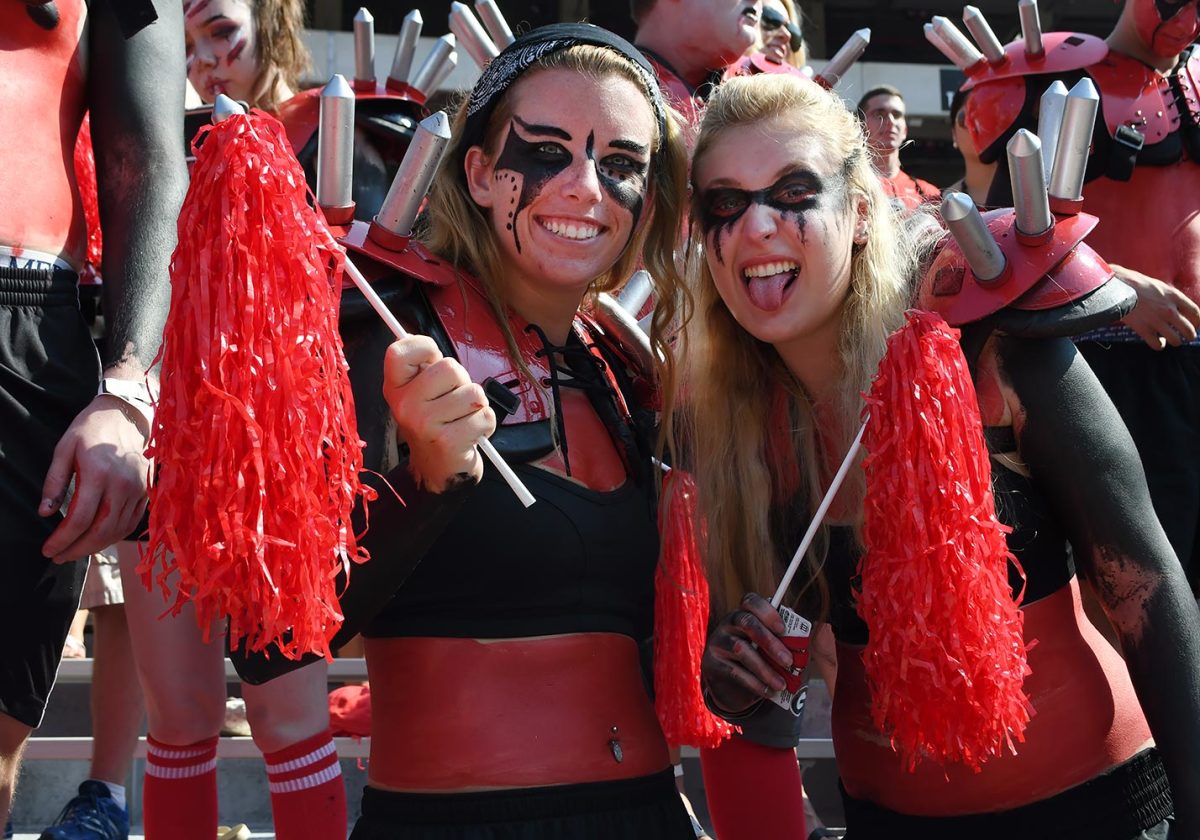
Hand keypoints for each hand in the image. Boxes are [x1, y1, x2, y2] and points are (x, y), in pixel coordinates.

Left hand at [40, 396, 149, 562]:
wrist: (125, 415)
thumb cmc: (90, 430)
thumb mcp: (64, 449)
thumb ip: (54, 482)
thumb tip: (44, 512)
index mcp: (98, 473)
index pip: (80, 519)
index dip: (62, 540)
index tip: (48, 549)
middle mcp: (122, 485)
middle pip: (101, 531)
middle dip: (77, 549)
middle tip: (59, 557)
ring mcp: (138, 489)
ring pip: (117, 530)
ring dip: (95, 546)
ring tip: (75, 550)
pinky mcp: (146, 491)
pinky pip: (131, 522)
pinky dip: (114, 536)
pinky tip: (98, 539)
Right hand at [383, 335, 495, 492]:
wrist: (437, 471)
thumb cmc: (437, 424)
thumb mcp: (421, 394)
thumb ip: (425, 368)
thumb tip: (429, 345)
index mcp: (395, 388)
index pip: (400, 350)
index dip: (425, 348)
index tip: (432, 364)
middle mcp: (404, 405)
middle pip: (450, 367)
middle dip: (463, 383)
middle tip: (453, 403)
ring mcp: (424, 424)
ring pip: (473, 392)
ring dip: (477, 406)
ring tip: (462, 419)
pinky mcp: (447, 442)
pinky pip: (485, 416)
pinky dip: (486, 424)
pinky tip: (470, 434)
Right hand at [701, 592, 793, 713]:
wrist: (732, 688)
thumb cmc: (757, 661)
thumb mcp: (768, 648)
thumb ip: (782, 639)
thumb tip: (800, 635)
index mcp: (743, 614)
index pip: (750, 601)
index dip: (767, 612)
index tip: (783, 629)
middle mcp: (727, 624)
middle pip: (746, 622)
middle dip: (770, 642)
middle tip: (789, 661)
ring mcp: (717, 642)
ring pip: (741, 649)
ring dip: (765, 669)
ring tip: (781, 684)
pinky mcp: (712, 663)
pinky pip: (735, 671)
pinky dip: (755, 683)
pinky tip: (769, 691)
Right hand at [1113, 264, 1199, 349]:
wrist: (1115, 286)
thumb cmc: (1134, 283)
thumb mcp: (1158, 285)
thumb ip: (1169, 297)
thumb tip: (1176, 307)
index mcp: (1174, 296)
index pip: (1196, 313)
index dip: (1197, 321)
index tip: (1194, 324)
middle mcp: (1168, 310)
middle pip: (1189, 330)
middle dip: (1189, 335)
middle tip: (1186, 336)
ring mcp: (1156, 320)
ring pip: (1176, 340)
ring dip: (1175, 341)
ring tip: (1171, 339)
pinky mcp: (1143, 329)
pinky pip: (1158, 344)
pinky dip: (1160, 345)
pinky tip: (1157, 341)